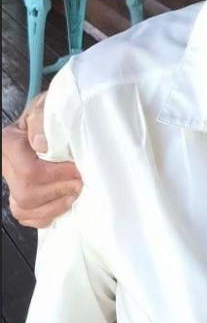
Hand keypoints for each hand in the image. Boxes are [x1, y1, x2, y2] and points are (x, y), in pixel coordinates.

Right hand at [1, 91, 81, 227]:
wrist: (52, 118)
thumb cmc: (52, 112)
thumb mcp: (48, 106)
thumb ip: (43, 121)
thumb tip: (41, 145)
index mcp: (10, 141)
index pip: (29, 169)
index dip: (58, 173)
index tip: (78, 169)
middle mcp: (5, 164)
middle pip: (27, 191)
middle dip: (59, 189)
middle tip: (82, 182)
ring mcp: (11, 181)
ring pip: (23, 206)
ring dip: (56, 204)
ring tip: (75, 192)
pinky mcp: (19, 195)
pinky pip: (26, 216)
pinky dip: (46, 215)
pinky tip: (62, 203)